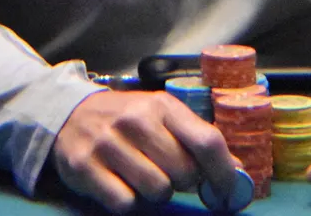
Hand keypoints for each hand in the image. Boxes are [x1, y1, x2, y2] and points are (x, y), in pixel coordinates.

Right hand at [52, 90, 240, 212]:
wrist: (71, 115)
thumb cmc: (128, 120)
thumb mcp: (163, 117)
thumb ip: (197, 140)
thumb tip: (238, 172)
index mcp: (162, 106)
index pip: (207, 141)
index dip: (224, 173)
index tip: (228, 192)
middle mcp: (135, 121)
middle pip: (184, 173)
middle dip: (182, 181)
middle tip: (167, 172)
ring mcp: (108, 144)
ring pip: (157, 191)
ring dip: (155, 192)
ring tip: (142, 176)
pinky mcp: (84, 167)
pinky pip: (125, 204)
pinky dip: (128, 202)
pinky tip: (120, 183)